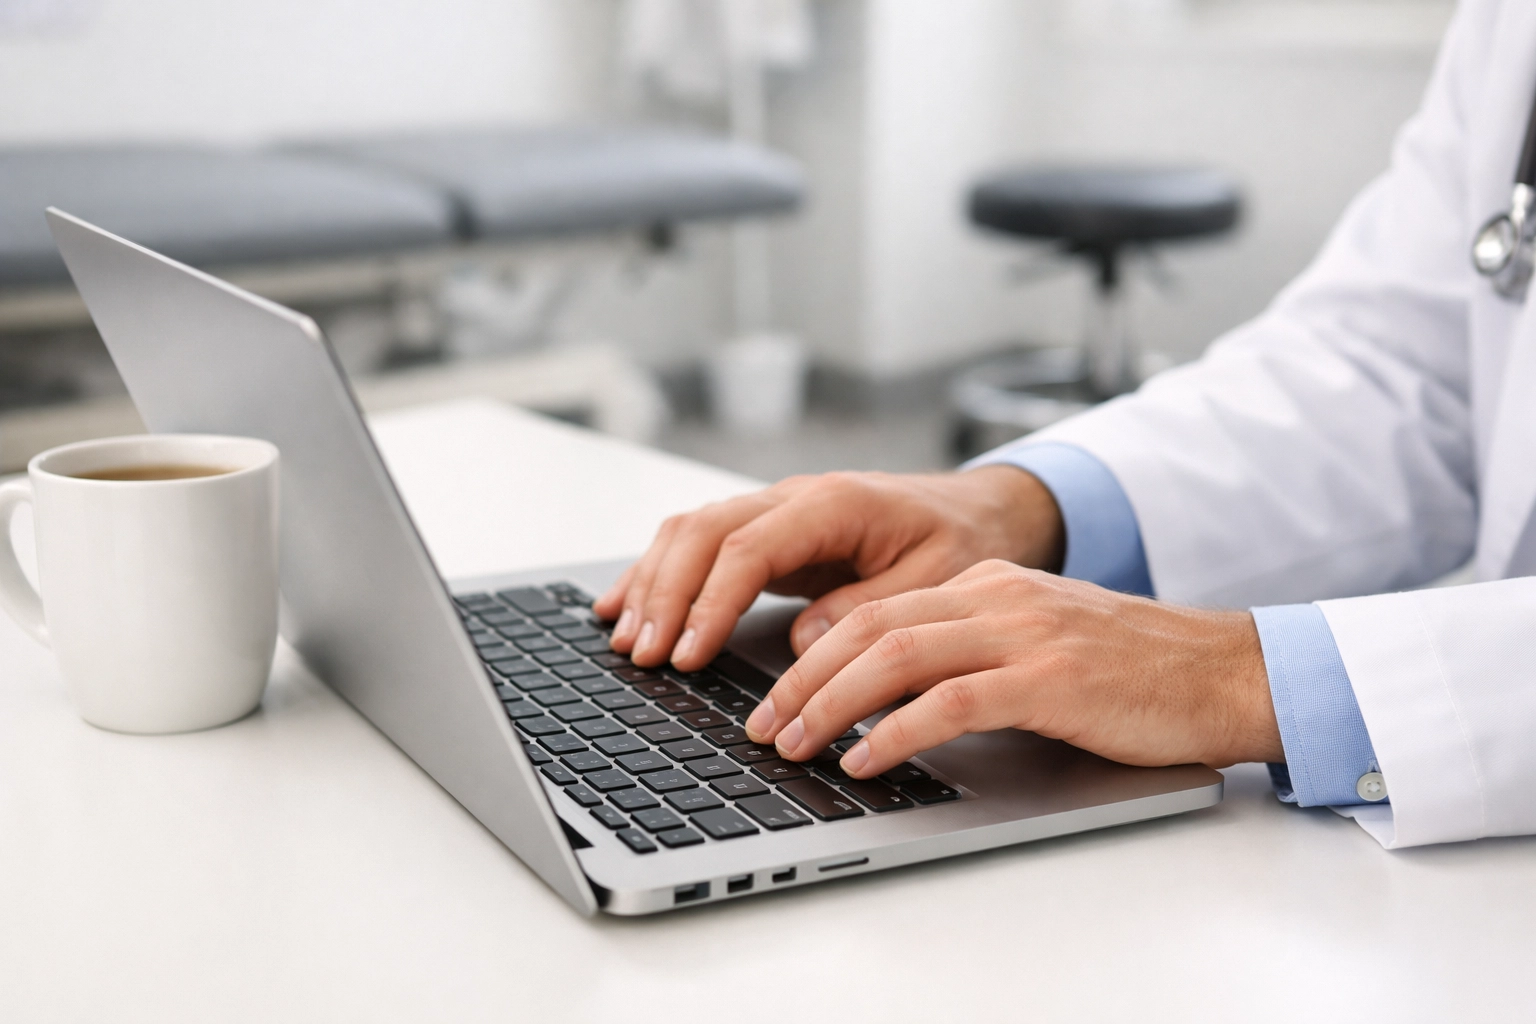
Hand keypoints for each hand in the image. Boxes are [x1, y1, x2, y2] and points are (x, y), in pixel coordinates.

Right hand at [592, 466, 1063, 668]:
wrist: (977, 510)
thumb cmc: (960, 542)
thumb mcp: (937, 579)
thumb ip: (870, 608)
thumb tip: (802, 639)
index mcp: (833, 503)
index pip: (747, 547)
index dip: (710, 602)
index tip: (688, 653)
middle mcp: (793, 496)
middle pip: (702, 532)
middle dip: (665, 594)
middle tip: (644, 655)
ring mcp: (774, 510)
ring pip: (688, 532)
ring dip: (652, 585)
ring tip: (627, 643)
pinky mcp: (766, 531)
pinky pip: (697, 543)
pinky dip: (657, 573)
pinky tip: (623, 606)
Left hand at [743, 559, 1282, 775]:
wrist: (1224, 672)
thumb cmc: (1132, 671)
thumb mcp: (1038, 642)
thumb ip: (970, 654)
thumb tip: (889, 699)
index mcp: (987, 585)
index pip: (873, 609)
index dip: (811, 655)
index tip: (773, 696)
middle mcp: (996, 597)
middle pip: (867, 627)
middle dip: (801, 680)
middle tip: (762, 725)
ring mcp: (1023, 633)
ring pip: (895, 655)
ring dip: (831, 704)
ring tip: (795, 744)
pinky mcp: (1050, 679)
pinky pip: (951, 702)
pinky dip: (895, 731)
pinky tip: (865, 760)